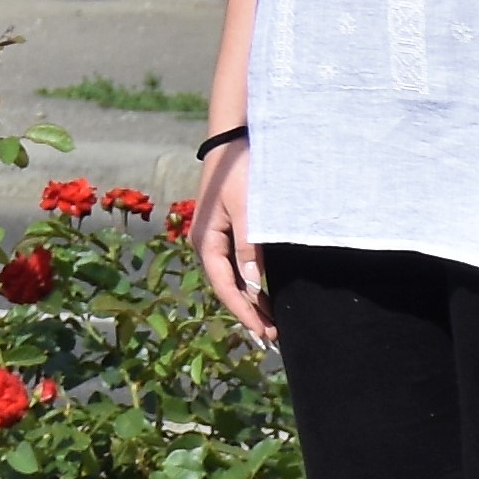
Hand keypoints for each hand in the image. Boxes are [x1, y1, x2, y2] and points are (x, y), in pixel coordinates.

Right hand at [194, 135, 273, 345]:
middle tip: (272, 336)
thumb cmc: (240, 174)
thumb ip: (249, 249)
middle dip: (247, 312)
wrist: (232, 142)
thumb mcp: (247, 211)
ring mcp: (215, 238)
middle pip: (226, 287)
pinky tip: (261, 293)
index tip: (264, 332)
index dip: (244, 312)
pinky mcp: (226, 230)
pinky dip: (249, 283)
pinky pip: (235, 265)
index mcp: (206, 242)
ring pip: (231, 278)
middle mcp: (206, 244)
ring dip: (250, 300)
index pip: (225, 287)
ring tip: (270, 321)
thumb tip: (252, 287)